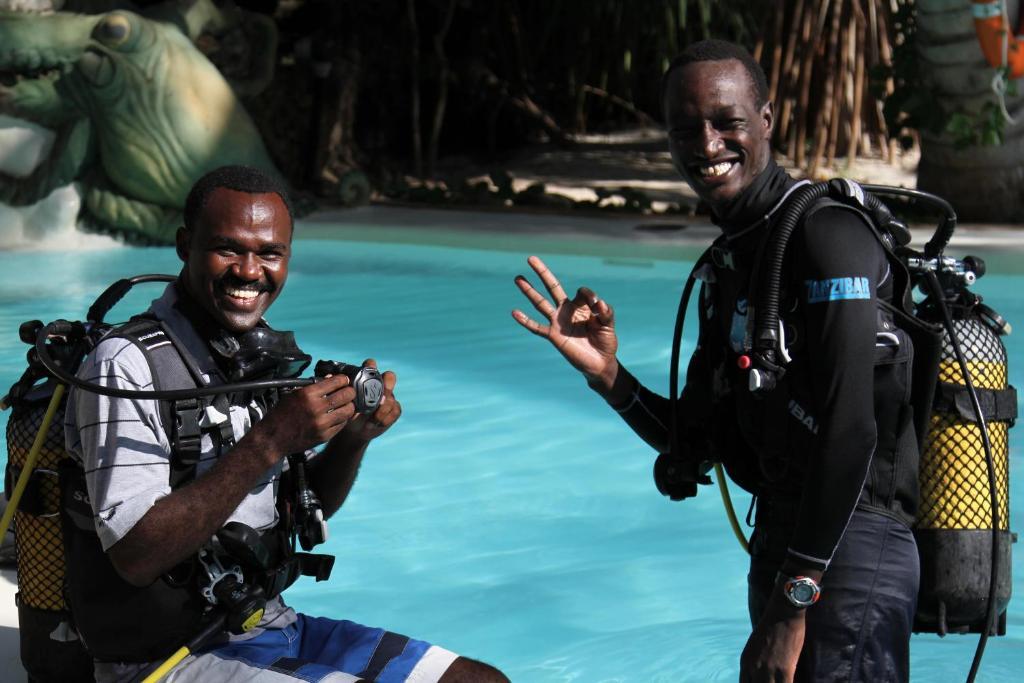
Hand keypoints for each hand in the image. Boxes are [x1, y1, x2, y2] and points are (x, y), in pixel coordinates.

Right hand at [253, 373, 355, 457]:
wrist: (273, 439)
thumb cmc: (281, 415)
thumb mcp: (293, 395)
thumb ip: (313, 387)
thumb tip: (330, 379)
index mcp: (307, 395)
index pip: (335, 382)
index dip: (343, 379)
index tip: (344, 380)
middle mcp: (316, 408)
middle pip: (346, 395)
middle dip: (350, 391)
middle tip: (349, 391)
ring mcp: (322, 423)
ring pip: (348, 410)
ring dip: (349, 405)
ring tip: (346, 404)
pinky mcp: (325, 436)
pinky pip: (342, 424)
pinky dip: (343, 418)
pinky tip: (340, 415)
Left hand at [342, 359, 400, 441]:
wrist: (352, 431)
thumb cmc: (345, 412)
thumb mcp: (341, 402)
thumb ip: (339, 389)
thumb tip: (329, 376)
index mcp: (366, 379)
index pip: (371, 367)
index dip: (371, 367)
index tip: (364, 375)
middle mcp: (380, 385)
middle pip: (390, 377)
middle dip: (386, 386)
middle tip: (377, 399)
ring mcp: (388, 397)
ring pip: (391, 398)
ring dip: (381, 410)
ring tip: (371, 420)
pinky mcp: (393, 409)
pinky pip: (394, 410)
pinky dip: (384, 419)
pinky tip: (374, 424)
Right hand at [512, 255, 619, 390]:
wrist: (599, 362)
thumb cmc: (605, 341)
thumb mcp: (609, 324)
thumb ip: (606, 312)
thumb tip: (599, 302)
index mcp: (581, 306)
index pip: (581, 292)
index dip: (589, 296)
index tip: (599, 307)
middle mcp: (567, 310)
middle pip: (552, 287)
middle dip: (542, 272)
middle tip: (531, 258)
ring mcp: (558, 322)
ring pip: (540, 303)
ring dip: (529, 290)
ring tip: (518, 278)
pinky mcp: (553, 336)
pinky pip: (536, 327)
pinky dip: (526, 321)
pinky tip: (514, 312)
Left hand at [739, 589, 805, 682]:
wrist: (783, 613)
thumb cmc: (773, 626)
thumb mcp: (756, 645)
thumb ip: (756, 661)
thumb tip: (760, 673)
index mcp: (745, 661)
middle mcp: (753, 668)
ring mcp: (768, 670)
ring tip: (783, 682)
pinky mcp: (784, 670)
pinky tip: (790, 682)